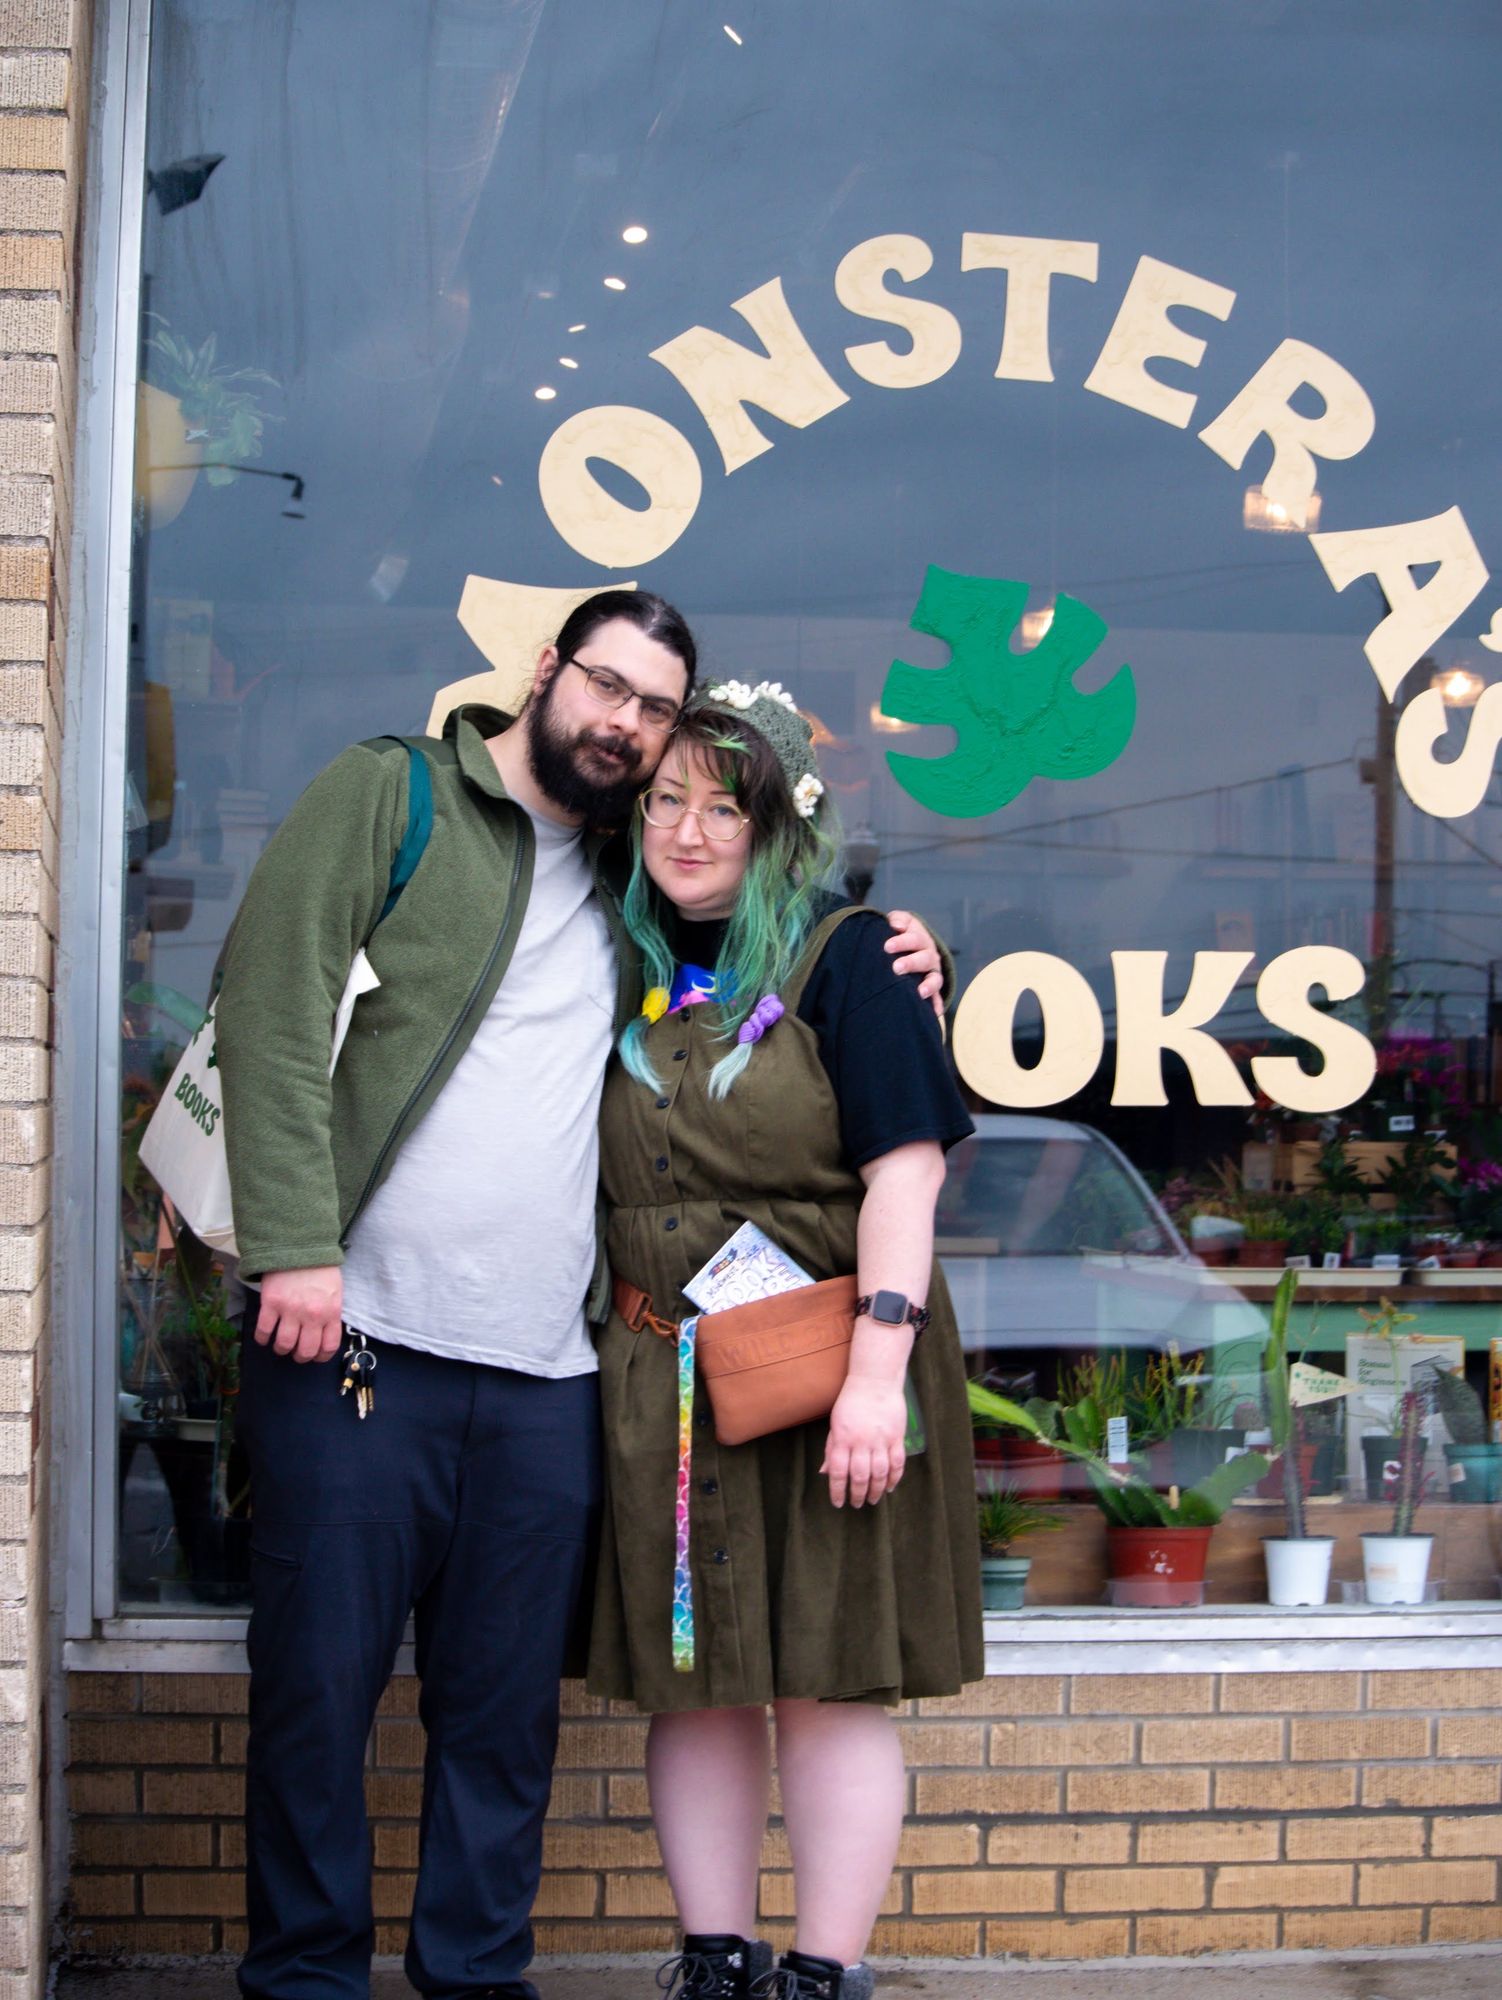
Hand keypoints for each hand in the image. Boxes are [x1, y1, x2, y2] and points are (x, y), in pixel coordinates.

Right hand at [256, 1265, 343, 1362]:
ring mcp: (290, 1310)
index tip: (315, 1357)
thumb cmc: (320, 1268)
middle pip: (306, 1350)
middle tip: (296, 1352)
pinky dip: (262, 1338)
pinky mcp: (271, 1303)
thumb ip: (330, 1313)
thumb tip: (324, 1333)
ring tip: (280, 1345)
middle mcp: (312, 1315)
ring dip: (281, 1349)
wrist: (299, 1246)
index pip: (329, 1346)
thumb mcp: (335, 1291)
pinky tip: (264, 1337)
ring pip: (284, 1344)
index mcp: (331, 1312)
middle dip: (300, 1356)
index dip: (321, 1356)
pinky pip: (264, 1331)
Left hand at [821, 1376, 908, 1507]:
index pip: (838, 1472)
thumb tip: (825, 1472)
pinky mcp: (896, 1437)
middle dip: (858, 1494)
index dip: (838, 1491)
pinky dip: (894, 1478)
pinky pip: (897, 1463)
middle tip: (857, 1504)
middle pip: (859, 1476)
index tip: (838, 1503)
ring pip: (879, 1473)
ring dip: (876, 1490)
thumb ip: (831, 1449)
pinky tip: (889, 1486)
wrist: (874, 1381)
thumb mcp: (835, 1424)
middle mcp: (861, 1442)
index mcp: (843, 1438)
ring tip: (873, 1500)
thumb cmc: (851, 1402)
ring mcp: (881, 1440)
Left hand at [884, 909, 944, 1021]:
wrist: (915, 946)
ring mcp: (932, 972)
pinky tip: (935, 1014)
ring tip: (920, 992)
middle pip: (924, 959)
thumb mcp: (902, 922)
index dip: (901, 942)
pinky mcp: (932, 987)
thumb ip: (898, 919)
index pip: (913, 939)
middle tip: (896, 968)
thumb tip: (895, 924)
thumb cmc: (902, 934)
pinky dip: (936, 1005)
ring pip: (934, 979)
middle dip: (911, 963)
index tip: (887, 946)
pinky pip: (937, 997)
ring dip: (928, 986)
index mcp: (920, 939)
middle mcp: (929, 956)